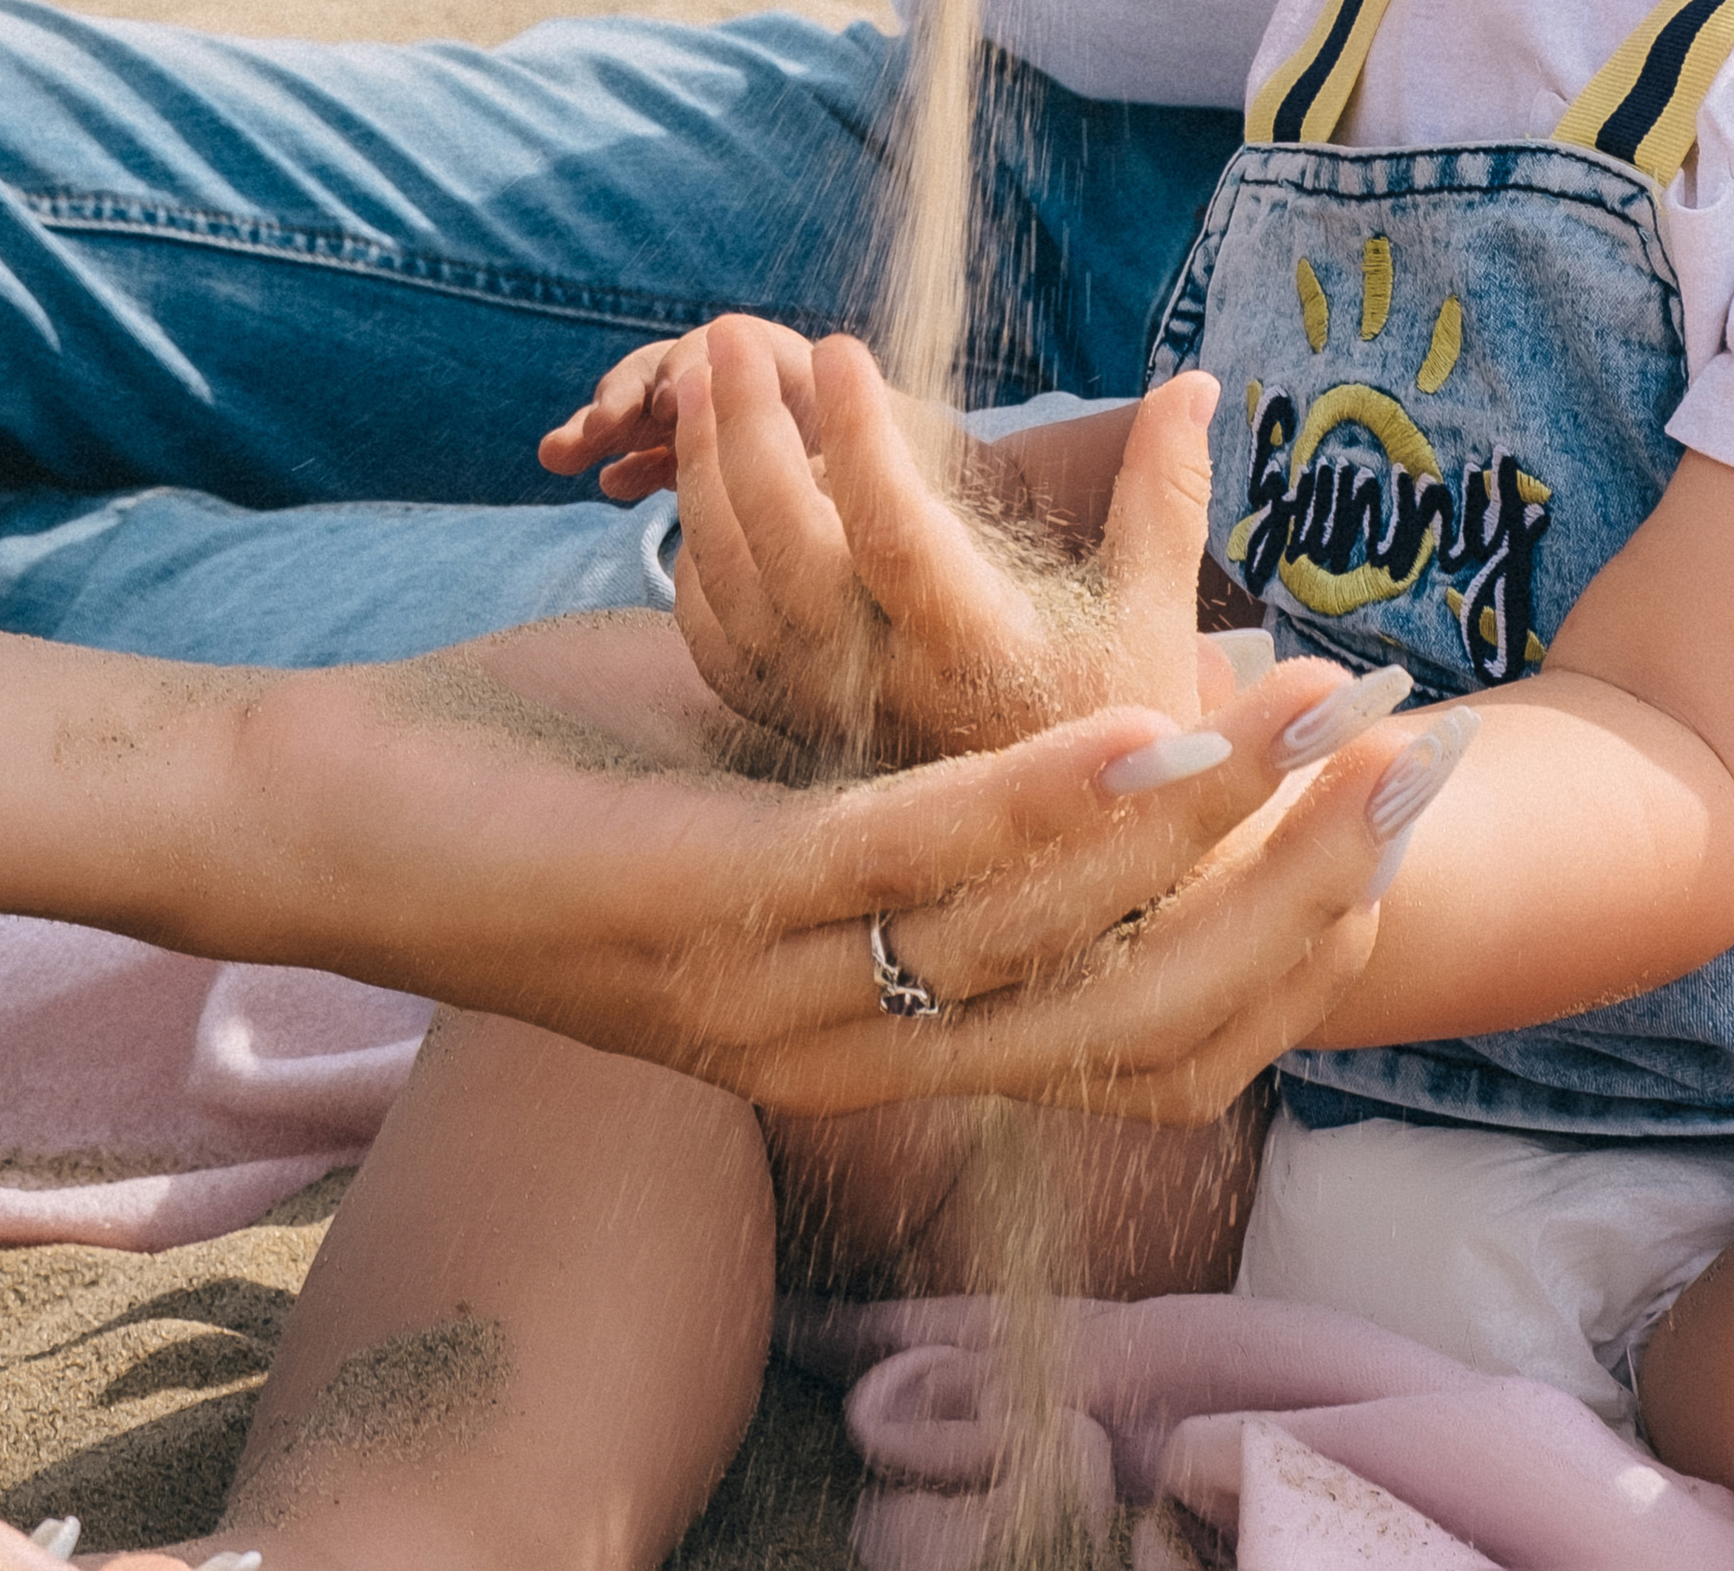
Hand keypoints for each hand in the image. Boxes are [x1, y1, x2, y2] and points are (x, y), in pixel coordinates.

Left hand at [245, 609, 1439, 1120]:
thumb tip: (1036, 685)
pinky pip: (909, 862)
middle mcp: (844, 1048)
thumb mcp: (764, 756)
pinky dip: (1045, 798)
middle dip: (1290, 881)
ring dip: (1210, 821)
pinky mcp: (705, 911)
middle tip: (1415, 761)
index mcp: (866, 1027)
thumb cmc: (540, 772)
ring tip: (1328, 722)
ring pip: (1048, 931)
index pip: (1124, 1020)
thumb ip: (903, 752)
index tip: (1387, 793)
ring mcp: (778, 997)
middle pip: (1129, 998)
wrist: (317, 809)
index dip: (1274, 924)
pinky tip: (1154, 728)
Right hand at [537, 310, 954, 505]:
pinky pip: (667, 453)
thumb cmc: (937, 472)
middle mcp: (766, 385)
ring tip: (563, 453)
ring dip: (612, 423)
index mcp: (810, 373)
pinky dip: (633, 461)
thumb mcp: (913, 456)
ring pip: (662, 410)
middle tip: (594, 432)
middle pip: (683, 371)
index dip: (699, 368)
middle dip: (630, 394)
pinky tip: (609, 485)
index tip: (674, 398)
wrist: (946, 501)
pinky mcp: (722, 462)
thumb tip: (847, 397)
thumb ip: (874, 440)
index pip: (741, 352)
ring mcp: (738, 420)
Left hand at [666, 317, 1225, 763]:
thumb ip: (1168, 493)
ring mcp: (825, 709)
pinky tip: (702, 488)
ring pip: (733, 585)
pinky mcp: (789, 724)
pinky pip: (714, 638)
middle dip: (747, 434)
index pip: (897, 533)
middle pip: (786, 550)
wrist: (1070, 857)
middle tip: (725, 336)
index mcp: (977, 648)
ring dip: (705, 476)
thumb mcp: (1156, 614)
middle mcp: (887, 684)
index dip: (861, 438)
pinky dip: (696, 558)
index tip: (840, 348)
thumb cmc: (1120, 718)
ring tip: (698, 380)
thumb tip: (1200, 381)